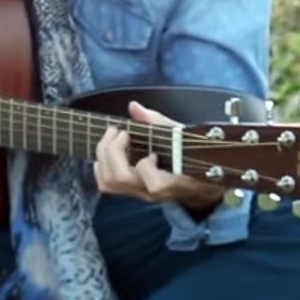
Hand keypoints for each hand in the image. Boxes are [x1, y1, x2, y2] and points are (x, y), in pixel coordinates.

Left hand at [93, 101, 224, 208]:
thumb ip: (158, 122)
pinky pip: (106, 184)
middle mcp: (151, 192)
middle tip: (119, 131)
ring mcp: (139, 193)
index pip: (154, 184)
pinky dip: (102, 165)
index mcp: (172, 182)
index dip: (146, 166)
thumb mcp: (182, 136)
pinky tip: (109, 151)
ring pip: (108, 182)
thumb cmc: (192, 157)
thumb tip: (134, 107)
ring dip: (105, 155)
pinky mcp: (130, 190)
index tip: (152, 151)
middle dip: (113, 150)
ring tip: (113, 137)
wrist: (198, 182)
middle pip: (120, 179)